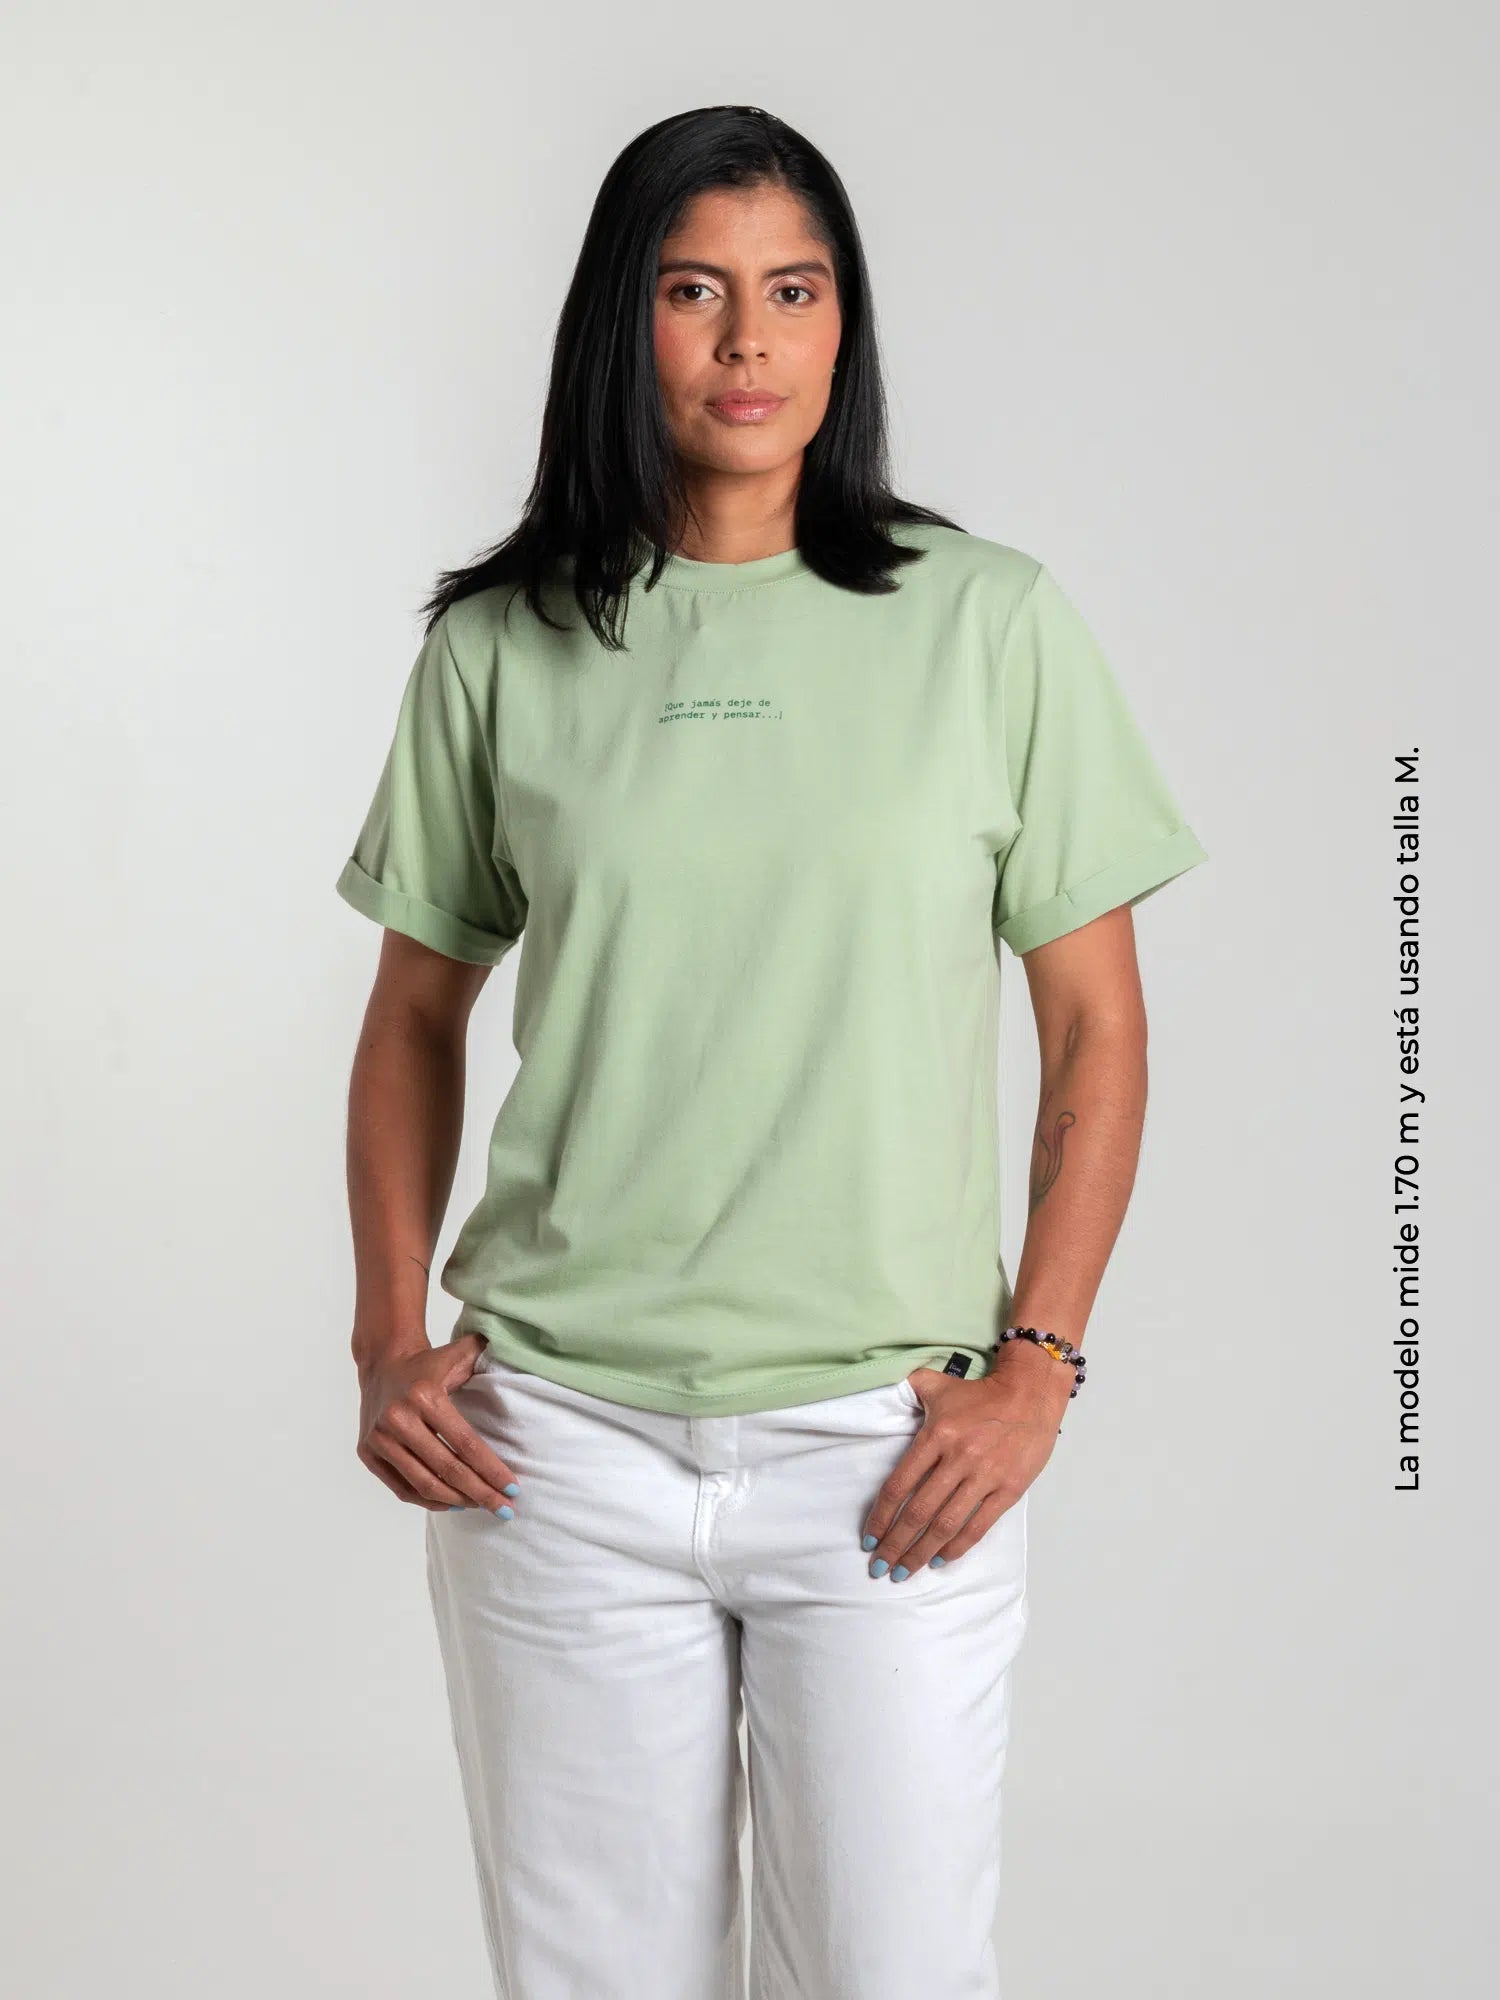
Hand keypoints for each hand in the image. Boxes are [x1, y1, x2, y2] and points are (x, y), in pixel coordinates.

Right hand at [356, 1332, 521, 1512]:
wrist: (382, 1361)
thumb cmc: (429, 1363)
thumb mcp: (459, 1353)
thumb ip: (488, 1354)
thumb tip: (526, 1355)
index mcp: (425, 1396)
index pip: (466, 1444)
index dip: (491, 1470)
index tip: (513, 1489)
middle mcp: (398, 1419)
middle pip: (448, 1469)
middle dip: (481, 1494)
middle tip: (504, 1509)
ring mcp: (379, 1439)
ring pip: (425, 1484)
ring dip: (457, 1501)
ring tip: (481, 1506)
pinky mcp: (367, 1453)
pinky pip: (402, 1488)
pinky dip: (429, 1500)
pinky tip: (452, 1503)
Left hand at [860, 1343, 1074, 1577]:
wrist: (1031, 1394)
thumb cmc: (980, 1393)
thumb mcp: (937, 1384)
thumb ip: (908, 1391)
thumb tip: (881, 1396)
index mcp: (936, 1436)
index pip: (899, 1485)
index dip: (881, 1516)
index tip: (869, 1538)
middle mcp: (958, 1458)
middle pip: (918, 1512)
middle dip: (895, 1544)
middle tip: (880, 1567)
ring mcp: (984, 1476)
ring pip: (945, 1524)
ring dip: (921, 1552)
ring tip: (904, 1571)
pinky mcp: (1008, 1489)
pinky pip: (978, 1525)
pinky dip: (957, 1546)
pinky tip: (940, 1559)